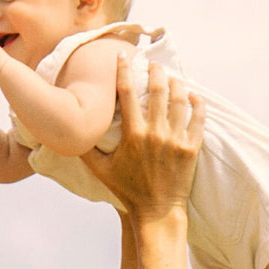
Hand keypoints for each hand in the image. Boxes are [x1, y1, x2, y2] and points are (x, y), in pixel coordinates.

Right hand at [80, 55, 204, 221]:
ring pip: (180, 99)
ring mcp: (176, 140)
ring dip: (177, 83)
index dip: (123, 70)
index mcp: (133, 135)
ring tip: (173, 78)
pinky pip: (198, 118)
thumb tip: (71, 134)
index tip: (123, 56)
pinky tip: (194, 96)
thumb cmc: (127, 191)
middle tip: (153, 64)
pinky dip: (197, 103)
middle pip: (157, 89)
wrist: (157, 212)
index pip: (126, 93)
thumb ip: (87, 151)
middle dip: (155, 71)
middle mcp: (155, 133)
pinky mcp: (191, 148)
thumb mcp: (101, 171)